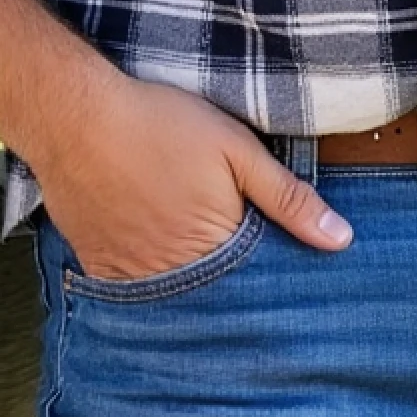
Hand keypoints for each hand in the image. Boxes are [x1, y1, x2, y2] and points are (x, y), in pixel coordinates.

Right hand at [29, 68, 353, 282]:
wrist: (75, 116)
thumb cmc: (160, 124)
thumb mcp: (236, 149)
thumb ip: (289, 197)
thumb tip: (341, 240)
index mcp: (217, 250)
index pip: (257, 287)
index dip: (271, 280)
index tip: (285, 279)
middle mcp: (175, 277)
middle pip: (216, 299)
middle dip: (233, 293)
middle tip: (238, 269)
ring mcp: (132, 277)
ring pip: (176, 300)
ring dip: (192, 291)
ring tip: (199, 266)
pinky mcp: (99, 267)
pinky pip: (133, 293)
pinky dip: (149, 282)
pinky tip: (156, 259)